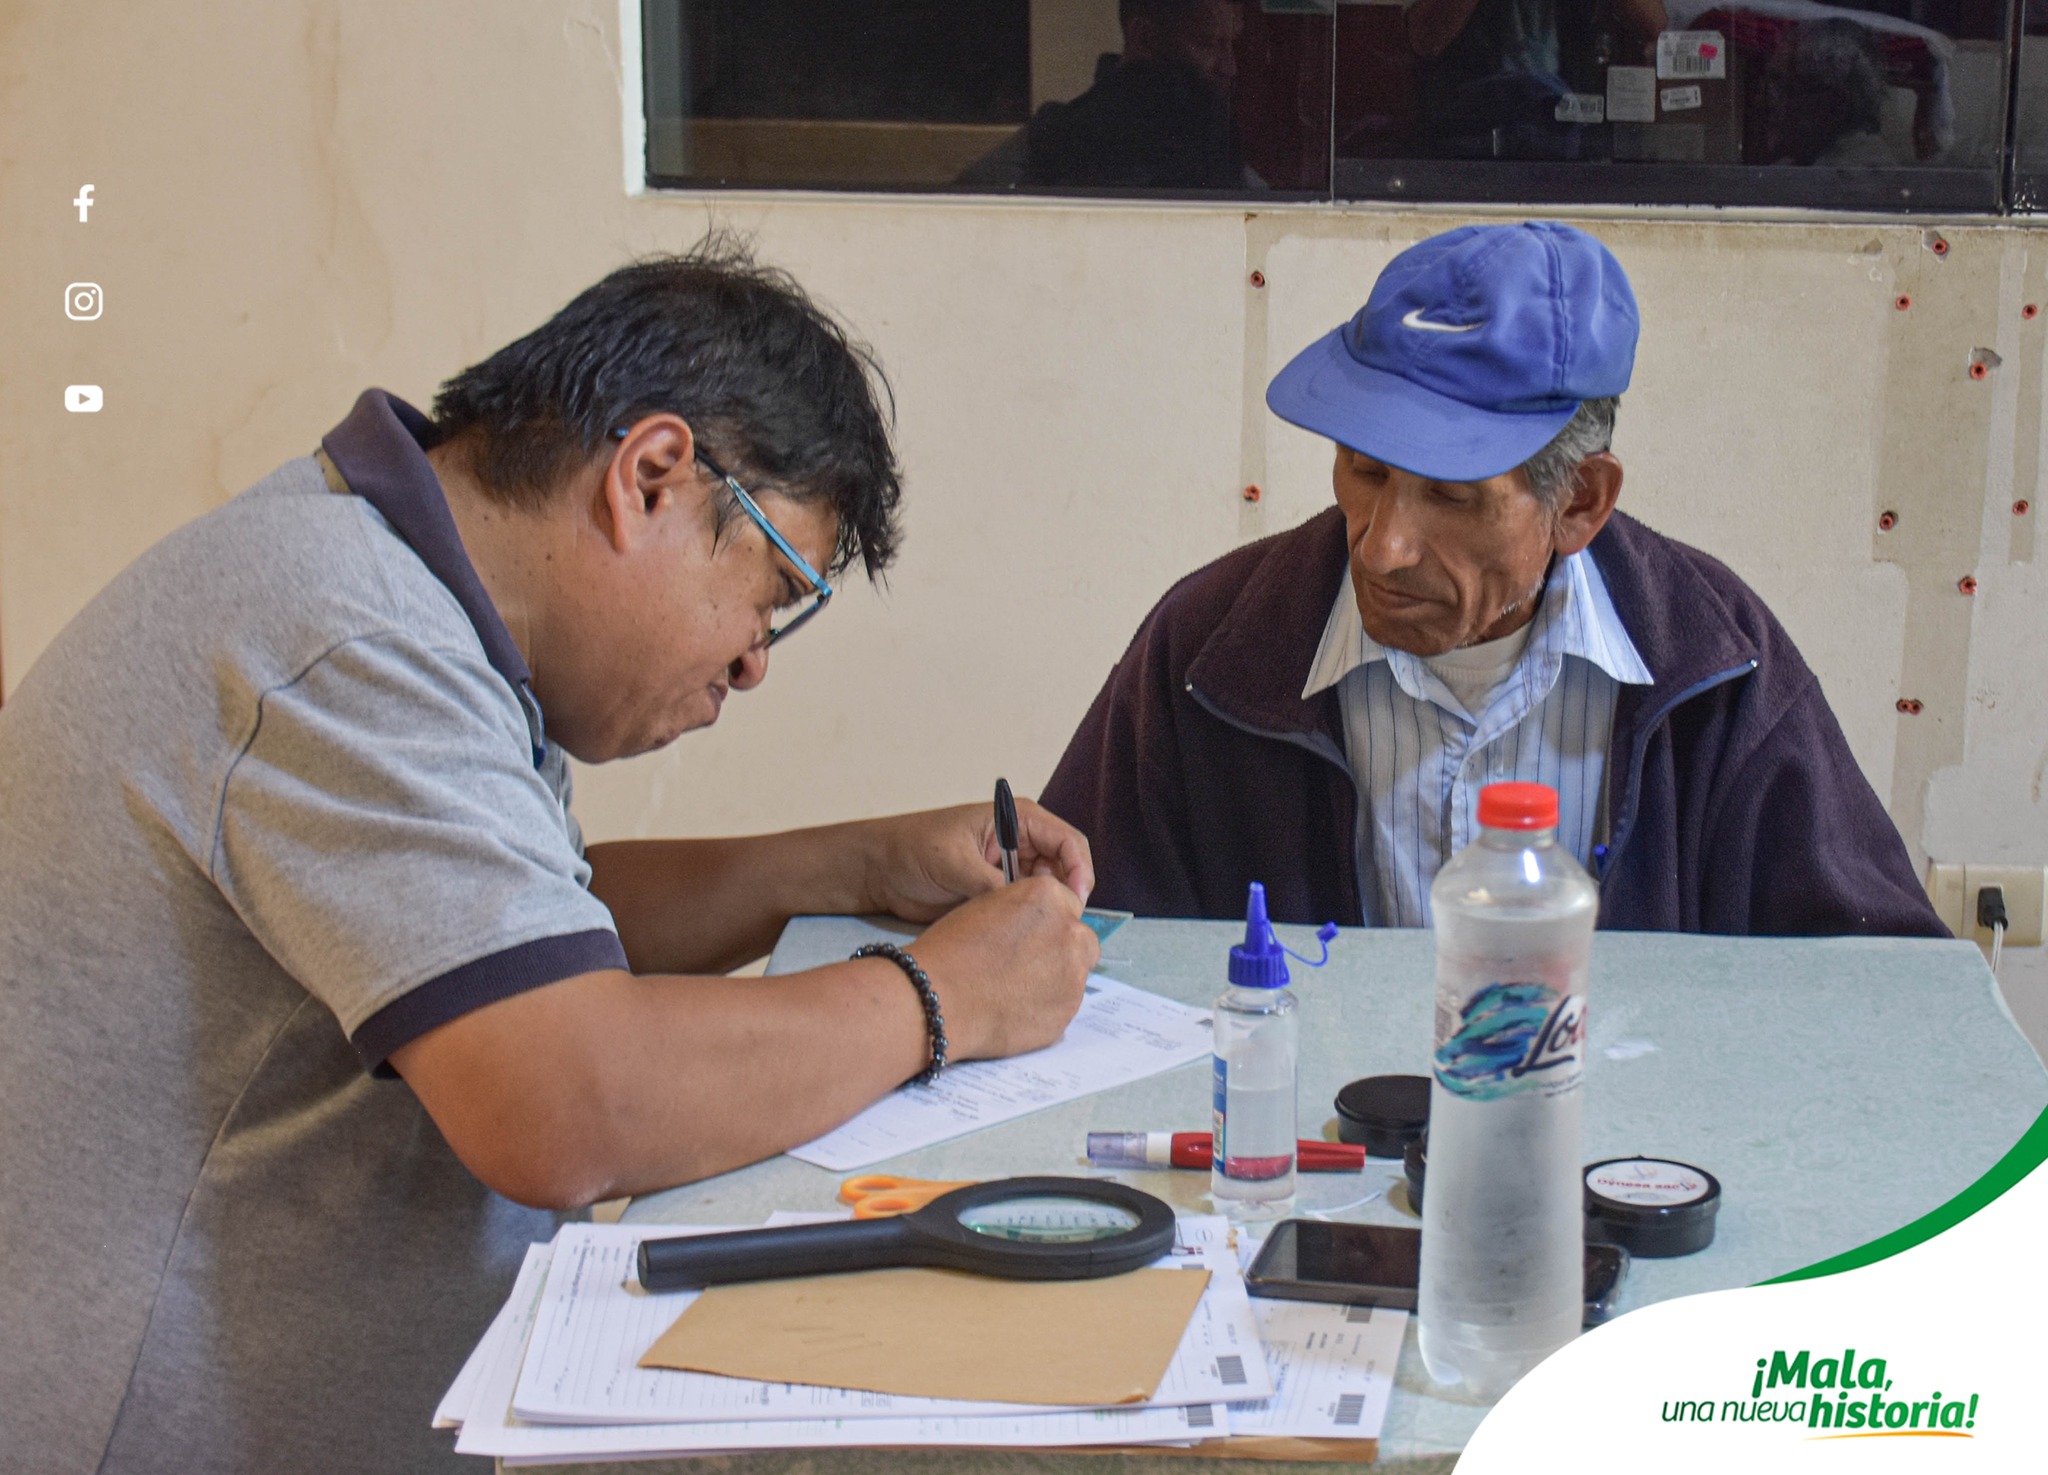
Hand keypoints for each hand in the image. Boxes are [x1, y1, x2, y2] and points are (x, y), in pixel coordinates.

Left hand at [861, 798, 1094, 923]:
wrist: (881, 870)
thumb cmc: (913, 849)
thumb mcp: (956, 864)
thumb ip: (992, 884)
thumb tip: (1024, 909)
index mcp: (1017, 819)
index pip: (1067, 841)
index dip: (1079, 870)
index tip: (1076, 900)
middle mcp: (1020, 842)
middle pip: (1065, 868)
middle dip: (1068, 894)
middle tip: (1062, 924)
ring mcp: (1010, 869)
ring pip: (1049, 891)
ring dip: (1050, 909)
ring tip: (1043, 933)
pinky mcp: (999, 892)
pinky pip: (1026, 907)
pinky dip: (1031, 920)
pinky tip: (1027, 937)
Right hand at [909, 875, 1098, 1058]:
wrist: (940, 999)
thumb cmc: (950, 950)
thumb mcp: (986, 906)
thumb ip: (1023, 910)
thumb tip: (1035, 922)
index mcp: (1048, 897)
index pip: (1067, 903)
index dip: (1047, 921)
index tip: (1032, 935)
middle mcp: (1071, 932)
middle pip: (1080, 938)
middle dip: (1061, 949)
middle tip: (1027, 964)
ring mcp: (1074, 974)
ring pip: (1076, 973)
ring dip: (1056, 978)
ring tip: (1015, 989)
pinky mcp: (1068, 1011)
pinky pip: (1065, 1005)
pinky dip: (1048, 1006)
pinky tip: (1015, 1008)